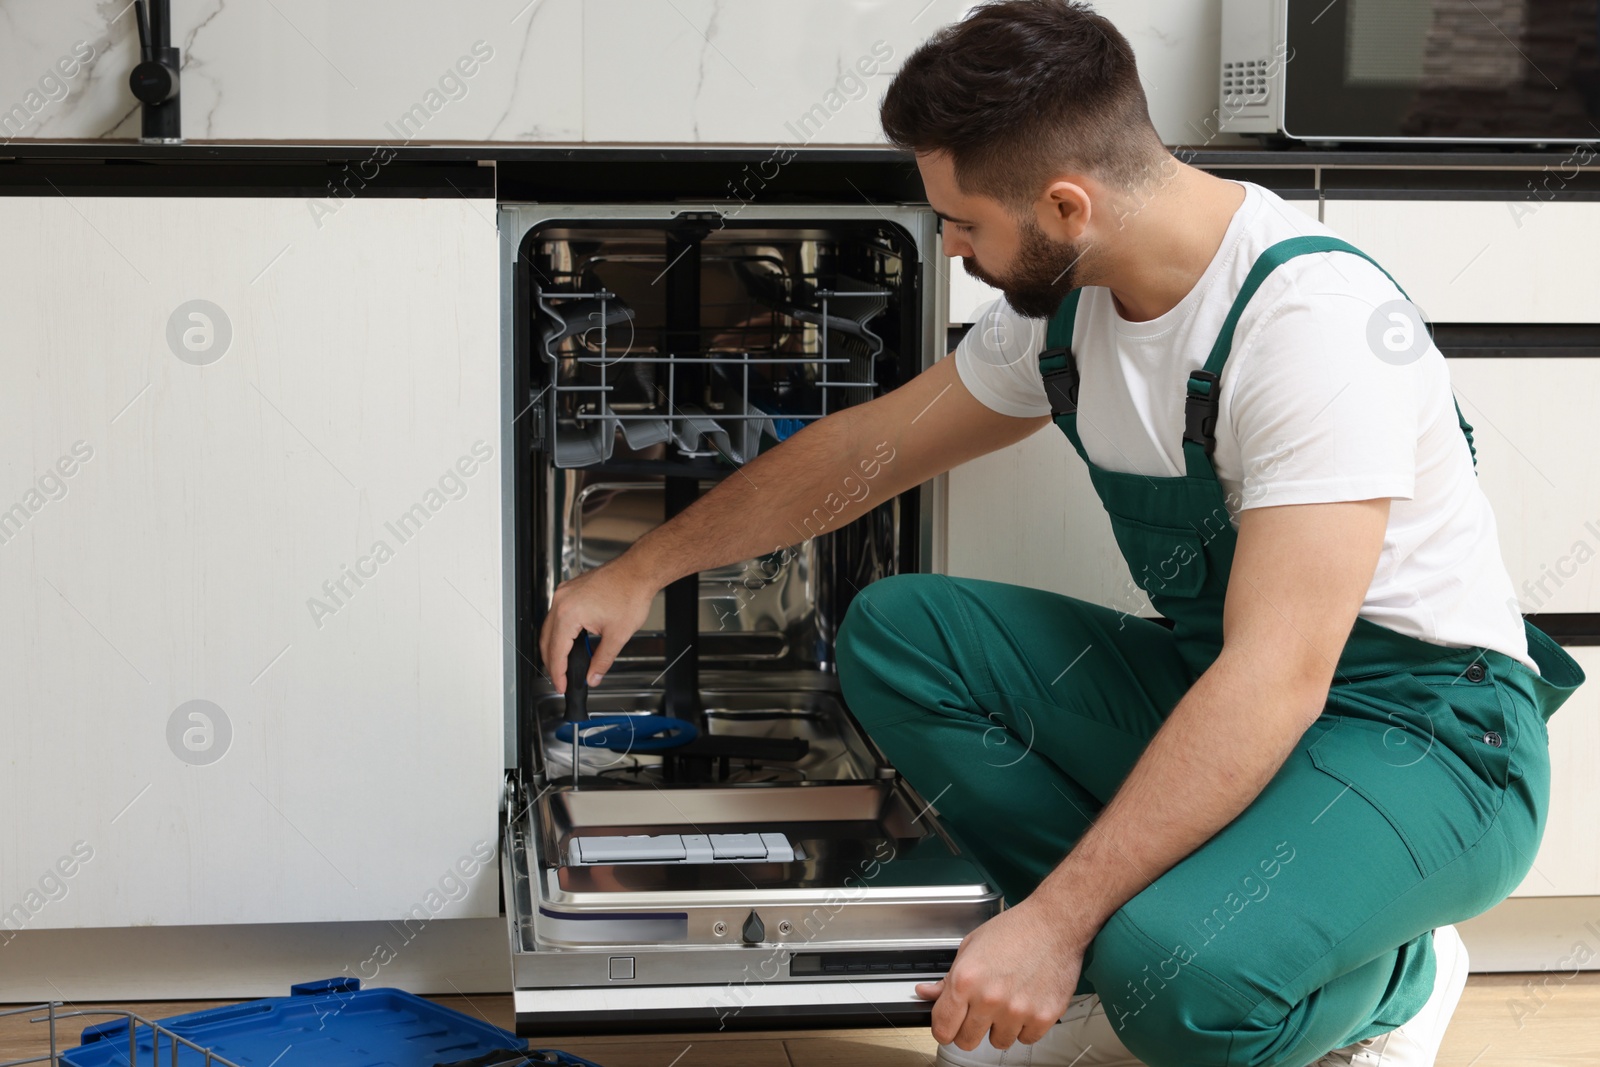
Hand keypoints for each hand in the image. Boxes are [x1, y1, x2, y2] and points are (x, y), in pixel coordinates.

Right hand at [539, 555, 656, 691]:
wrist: (639, 570)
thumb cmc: (631, 594)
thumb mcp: (617, 636)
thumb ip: (602, 661)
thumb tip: (593, 676)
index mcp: (568, 613)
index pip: (556, 651)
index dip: (558, 673)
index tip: (561, 685)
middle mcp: (561, 601)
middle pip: (547, 639)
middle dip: (552, 662)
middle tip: (561, 679)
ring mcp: (564, 593)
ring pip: (550, 626)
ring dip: (555, 646)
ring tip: (565, 664)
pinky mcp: (570, 589)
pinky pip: (557, 614)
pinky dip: (560, 631)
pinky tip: (570, 641)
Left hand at [915, 898, 1087, 1051]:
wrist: (1054, 924)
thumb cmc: (1014, 930)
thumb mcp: (971, 946)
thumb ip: (947, 978)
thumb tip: (927, 994)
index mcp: (966, 980)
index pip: (942, 1029)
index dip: (943, 1028)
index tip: (949, 1025)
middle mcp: (990, 999)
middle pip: (967, 1041)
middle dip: (969, 1029)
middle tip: (979, 1012)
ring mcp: (1017, 1011)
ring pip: (998, 1042)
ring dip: (1000, 1027)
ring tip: (1007, 1000)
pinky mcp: (1043, 1017)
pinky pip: (1026, 1039)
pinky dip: (1025, 1026)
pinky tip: (1025, 1002)